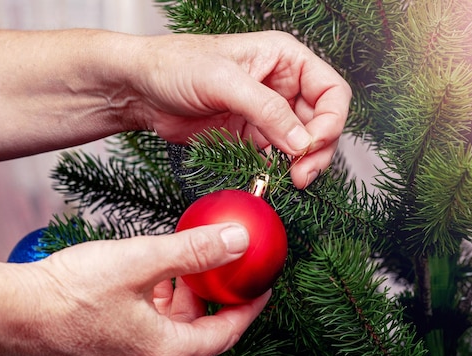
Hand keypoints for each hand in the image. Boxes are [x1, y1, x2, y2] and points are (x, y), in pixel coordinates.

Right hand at [0, 224, 267, 355]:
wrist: (12, 313)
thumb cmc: (71, 292)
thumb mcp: (142, 262)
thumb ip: (194, 252)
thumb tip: (237, 242)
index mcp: (166, 353)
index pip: (226, 333)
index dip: (248, 308)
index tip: (261, 288)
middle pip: (197, 333)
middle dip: (208, 299)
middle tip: (216, 270)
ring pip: (170, 332)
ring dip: (178, 301)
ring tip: (177, 268)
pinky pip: (145, 335)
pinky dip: (155, 309)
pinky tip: (146, 282)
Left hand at [126, 31, 351, 188]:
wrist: (140, 89)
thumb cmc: (175, 66)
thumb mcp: (224, 81)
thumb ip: (267, 110)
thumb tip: (303, 143)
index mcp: (285, 59)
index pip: (331, 91)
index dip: (330, 121)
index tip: (311, 145)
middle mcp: (282, 85)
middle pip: (323, 122)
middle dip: (318, 149)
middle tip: (302, 174)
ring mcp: (268, 113)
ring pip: (304, 143)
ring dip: (302, 164)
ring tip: (291, 180)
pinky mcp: (252, 135)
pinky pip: (278, 157)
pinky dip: (280, 171)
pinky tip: (271, 179)